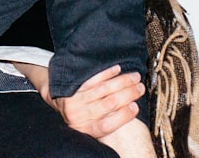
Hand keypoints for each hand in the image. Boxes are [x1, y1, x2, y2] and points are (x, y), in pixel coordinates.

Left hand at [16, 63, 144, 138]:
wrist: (57, 102)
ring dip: (121, 81)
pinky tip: (117, 69)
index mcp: (87, 129)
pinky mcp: (73, 86)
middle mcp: (80, 116)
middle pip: (108, 104)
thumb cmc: (82, 116)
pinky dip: (106, 73)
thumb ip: (107, 123)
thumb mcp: (92, 126)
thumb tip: (131, 113)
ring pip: (103, 89)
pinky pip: (92, 79)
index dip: (123, 116)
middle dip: (128, 94)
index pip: (107, 125)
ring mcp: (75, 100)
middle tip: (140, 87)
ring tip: (134, 77)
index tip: (136, 107)